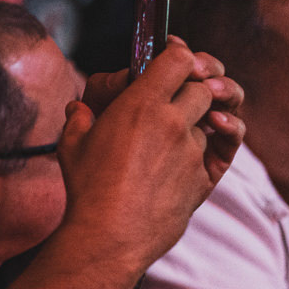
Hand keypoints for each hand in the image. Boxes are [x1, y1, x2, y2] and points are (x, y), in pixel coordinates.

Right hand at [57, 42, 231, 272]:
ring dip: (198, 120)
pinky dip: (207, 147)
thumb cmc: (87, 188)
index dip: (180, 54)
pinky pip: (217, 150)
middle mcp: (174, 121)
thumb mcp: (72, 143)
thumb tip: (79, 110)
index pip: (180, 59)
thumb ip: (79, 118)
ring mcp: (193, 150)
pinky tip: (196, 150)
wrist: (111, 234)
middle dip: (194, 87)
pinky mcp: (204, 177)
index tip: (173, 55)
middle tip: (176, 95)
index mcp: (141, 104)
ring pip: (210, 120)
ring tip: (176, 131)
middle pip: (203, 86)